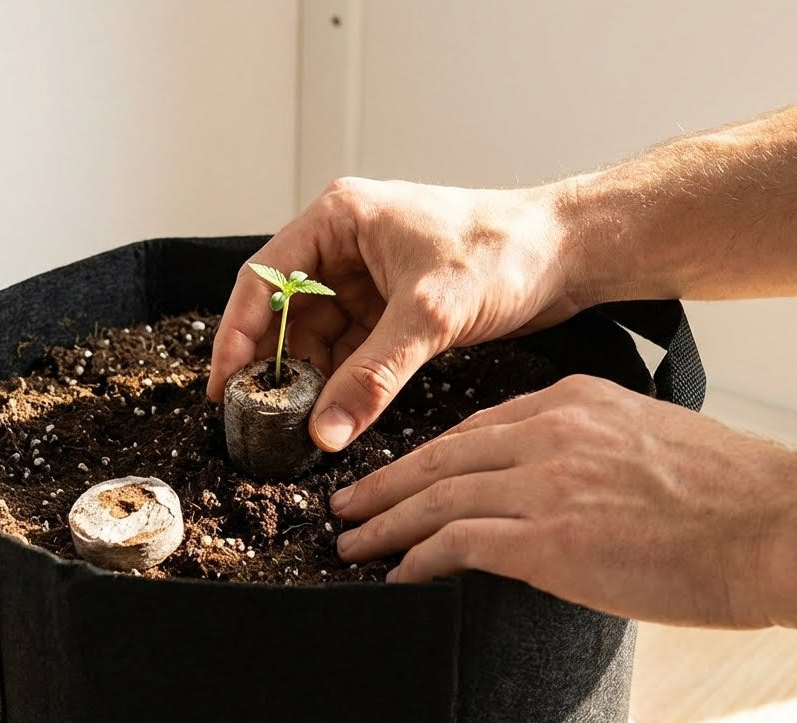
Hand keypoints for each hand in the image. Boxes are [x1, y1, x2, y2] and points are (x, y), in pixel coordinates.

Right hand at [207, 177, 582, 450]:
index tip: (223, 385)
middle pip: (286, 311)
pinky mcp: (394, 305)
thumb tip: (325, 430)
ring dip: (312, 378)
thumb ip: (373, 376)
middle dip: (276, 365)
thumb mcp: (430, 315)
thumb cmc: (507, 250)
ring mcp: (370, 276)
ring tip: (299, 424)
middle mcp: (346, 243)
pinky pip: (352, 348)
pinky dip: (345, 380)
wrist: (572, 253)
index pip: (264, 278)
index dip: (238, 334)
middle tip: (261, 417)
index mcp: (340, 218)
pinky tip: (338, 412)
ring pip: (319, 336)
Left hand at [329, 374, 796, 628]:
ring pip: (436, 498)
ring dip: (384, 525)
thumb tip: (571, 487)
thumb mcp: (654, 440)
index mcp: (575, 402)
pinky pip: (457, 546)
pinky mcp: (547, 540)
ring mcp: (544, 484)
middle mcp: (549, 433)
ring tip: (351, 543)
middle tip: (347, 504)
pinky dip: (417, 560)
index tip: (402, 474)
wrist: (780, 524)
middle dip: (385, 484)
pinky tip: (397, 575)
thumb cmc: (736, 495)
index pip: (478, 426)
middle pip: (439, 456)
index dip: (429, 455)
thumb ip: (596, 450)